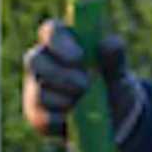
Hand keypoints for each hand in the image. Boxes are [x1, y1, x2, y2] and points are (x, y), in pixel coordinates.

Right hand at [21, 20, 139, 139]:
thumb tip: (106, 44)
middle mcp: (43, 61)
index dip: (60, 42)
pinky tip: (76, 119)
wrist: (113, 117)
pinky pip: (42, 118)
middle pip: (34, 59)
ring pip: (38, 92)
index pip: (51, 31)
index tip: (79, 57)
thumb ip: (114, 56)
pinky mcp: (36, 114)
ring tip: (86, 103)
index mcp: (61, 41)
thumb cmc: (111, 83)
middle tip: (85, 85)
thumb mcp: (118, 70)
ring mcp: (35, 88)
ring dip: (65, 100)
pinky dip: (63, 120)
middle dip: (60, 74)